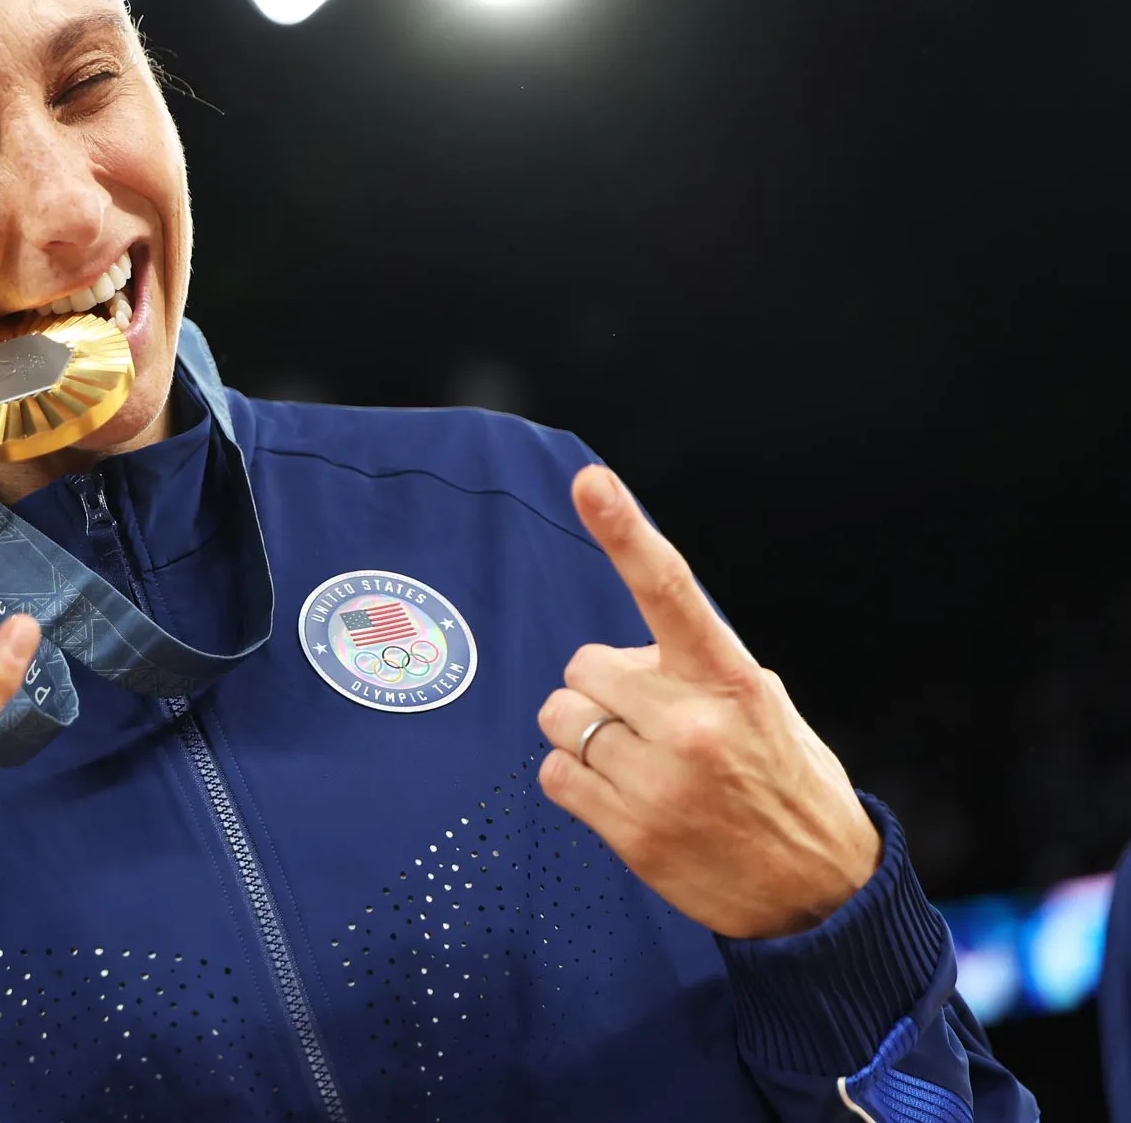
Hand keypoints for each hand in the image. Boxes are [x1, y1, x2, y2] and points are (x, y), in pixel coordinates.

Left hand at [536, 465, 880, 940]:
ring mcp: (658, 782)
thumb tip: (626, 655)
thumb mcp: (764, 706)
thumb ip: (694, 669)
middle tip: (650, 720)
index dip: (625, 531)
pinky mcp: (630, 832)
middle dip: (605, 688)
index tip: (590, 480)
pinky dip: (577, 779)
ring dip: (587, 733)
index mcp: (731, 680)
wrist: (820, 895)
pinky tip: (624, 794)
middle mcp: (692, 724)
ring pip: (562, 719)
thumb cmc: (785, 783)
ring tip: (640, 760)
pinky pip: (555, 774)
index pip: (669, 591)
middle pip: (584, 667)